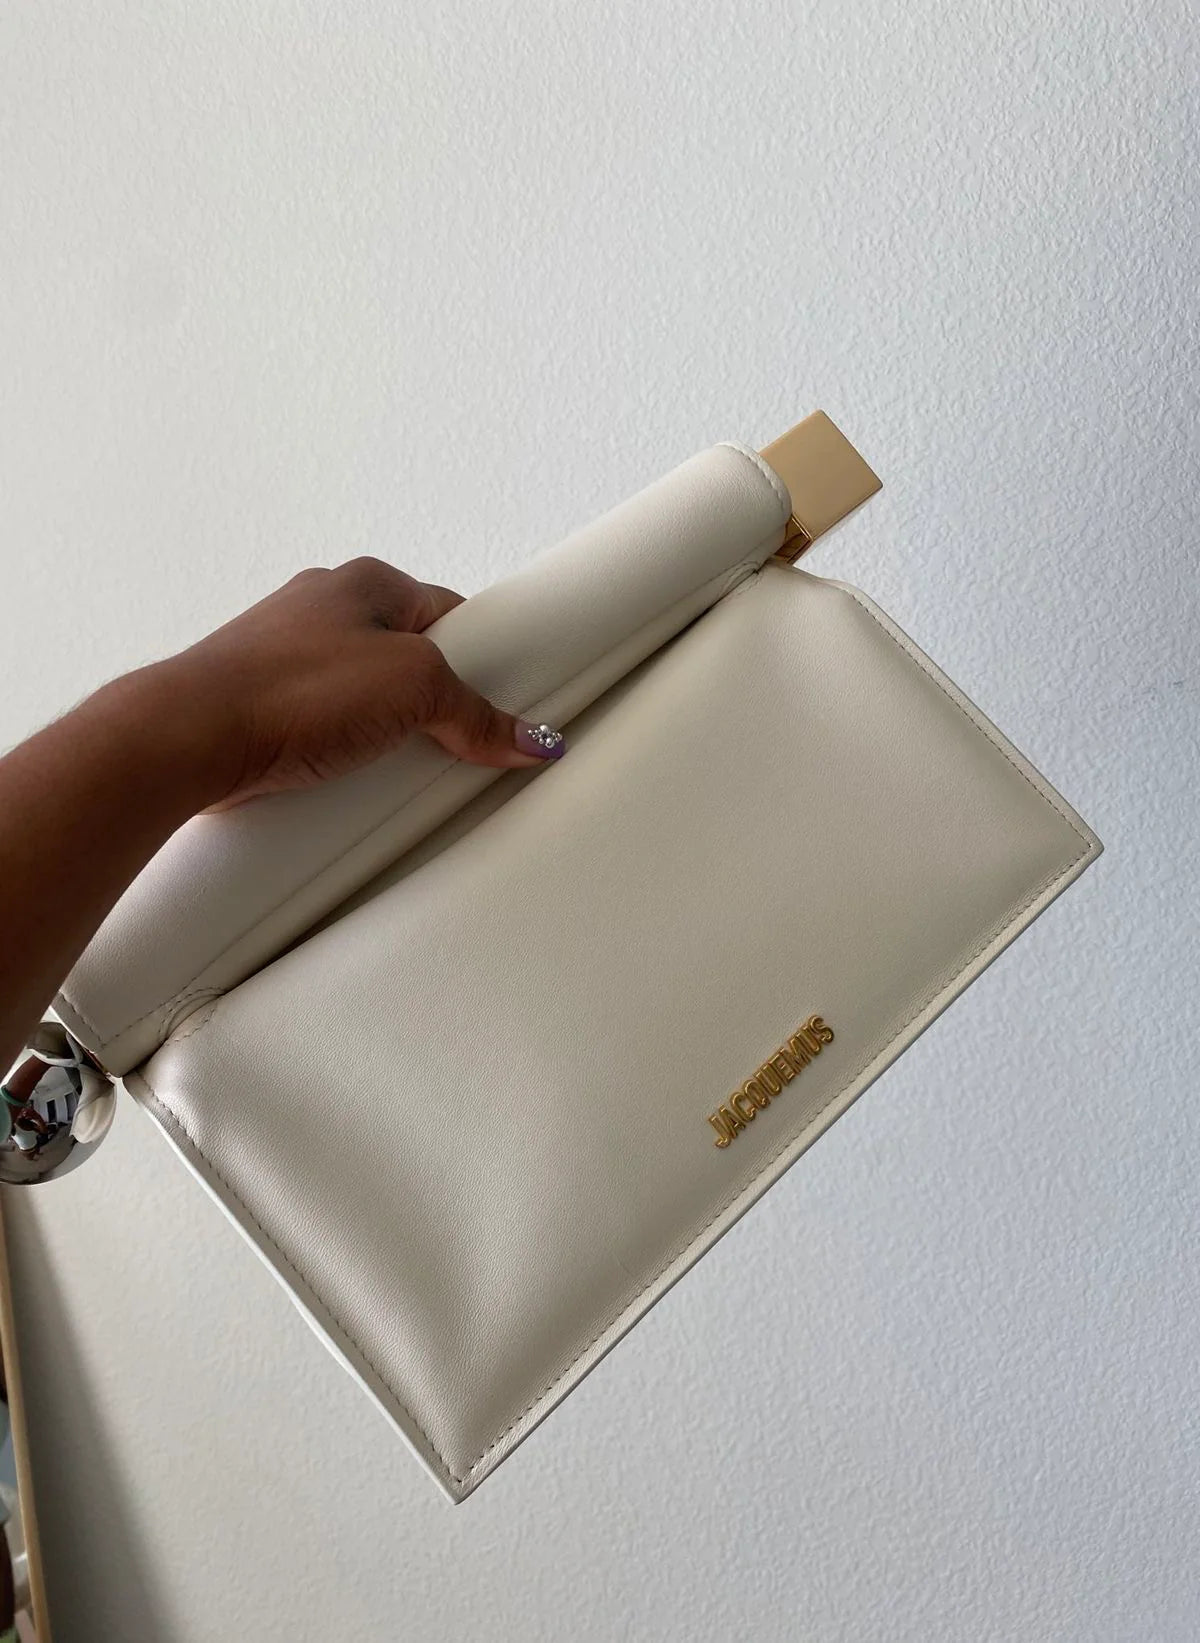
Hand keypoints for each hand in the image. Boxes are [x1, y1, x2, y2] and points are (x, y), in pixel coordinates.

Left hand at [161, 557, 565, 808]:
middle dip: (431, 705)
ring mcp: (288, 661)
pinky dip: (343, 758)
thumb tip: (528, 737)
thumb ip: (477, 714)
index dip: (482, 660)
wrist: (190, 737)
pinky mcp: (265, 711)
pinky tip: (350, 782)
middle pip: (407, 661)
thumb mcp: (415, 688)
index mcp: (365, 583)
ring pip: (363, 701)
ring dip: (385, 737)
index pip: (449, 615)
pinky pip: (324, 735)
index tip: (504, 702)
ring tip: (396, 767)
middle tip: (452, 742)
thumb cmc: (286, 688)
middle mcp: (322, 612)